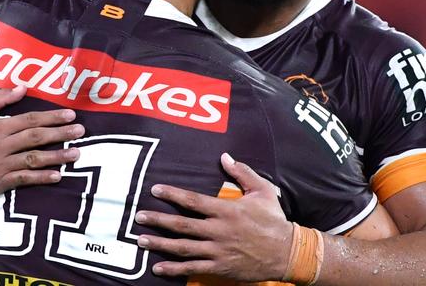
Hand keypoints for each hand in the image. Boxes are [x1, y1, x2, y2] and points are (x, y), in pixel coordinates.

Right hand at [0, 86, 84, 199]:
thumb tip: (22, 87)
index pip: (30, 120)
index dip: (52, 117)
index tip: (71, 115)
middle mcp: (1, 146)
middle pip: (36, 138)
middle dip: (61, 133)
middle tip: (81, 131)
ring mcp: (0, 166)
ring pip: (34, 159)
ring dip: (58, 156)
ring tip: (77, 153)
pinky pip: (24, 180)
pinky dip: (41, 178)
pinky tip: (58, 175)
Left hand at [135, 153, 292, 281]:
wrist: (287, 252)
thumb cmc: (274, 219)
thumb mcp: (262, 190)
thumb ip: (242, 172)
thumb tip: (225, 156)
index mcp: (226, 210)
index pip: (193, 200)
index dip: (172, 194)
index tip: (155, 189)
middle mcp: (218, 231)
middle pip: (181, 224)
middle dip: (158, 220)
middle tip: (138, 216)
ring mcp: (217, 251)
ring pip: (182, 247)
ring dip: (159, 244)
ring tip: (140, 240)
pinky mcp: (220, 268)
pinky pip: (192, 268)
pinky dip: (174, 269)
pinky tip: (157, 267)